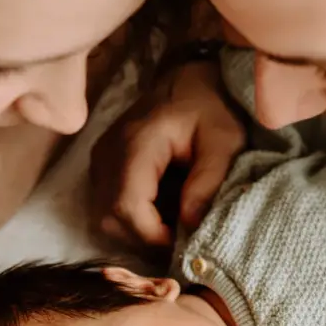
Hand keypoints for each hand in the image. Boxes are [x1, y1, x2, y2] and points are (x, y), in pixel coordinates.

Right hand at [91, 60, 245, 247]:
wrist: (190, 83)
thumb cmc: (212, 109)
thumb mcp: (225, 142)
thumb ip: (208, 181)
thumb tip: (189, 224)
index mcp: (138, 142)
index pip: (127, 205)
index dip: (152, 234)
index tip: (183, 242)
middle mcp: (109, 151)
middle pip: (110, 217)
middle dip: (146, 238)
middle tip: (181, 238)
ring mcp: (100, 159)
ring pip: (105, 217)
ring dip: (138, 231)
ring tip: (172, 224)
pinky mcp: (102, 165)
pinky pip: (107, 206)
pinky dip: (133, 219)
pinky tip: (161, 211)